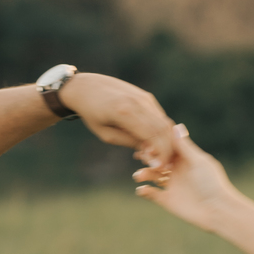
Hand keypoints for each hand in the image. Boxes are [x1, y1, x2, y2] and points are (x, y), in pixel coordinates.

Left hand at [61, 74, 177, 167]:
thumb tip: (152, 153)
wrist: (86, 86)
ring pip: (164, 122)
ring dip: (165, 140)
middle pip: (163, 129)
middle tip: (162, 163)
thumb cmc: (92, 113)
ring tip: (156, 155)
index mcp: (124, 112)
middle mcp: (138, 102)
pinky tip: (152, 142)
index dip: (161, 153)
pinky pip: (159, 116)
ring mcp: (144, 97)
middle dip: (167, 149)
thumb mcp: (106, 134)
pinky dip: (160, 131)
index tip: (160, 167)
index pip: (153, 135)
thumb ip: (129, 142)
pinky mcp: (146, 96)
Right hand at [134, 130, 235, 229]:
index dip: (156, 144)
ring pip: (152, 176)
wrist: (217, 210)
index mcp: (185, 159)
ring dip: (144, 174)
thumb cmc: (212, 182)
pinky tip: (142, 189)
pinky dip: (144, 191)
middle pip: (156, 160)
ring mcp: (172, 185)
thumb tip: (175, 125)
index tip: (147, 142)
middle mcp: (176, 170)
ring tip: (139, 176)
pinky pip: (152, 193)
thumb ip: (184, 146)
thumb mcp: (198, 162)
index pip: (166, 147)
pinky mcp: (167, 200)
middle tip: (141, 157)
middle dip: (147, 158)